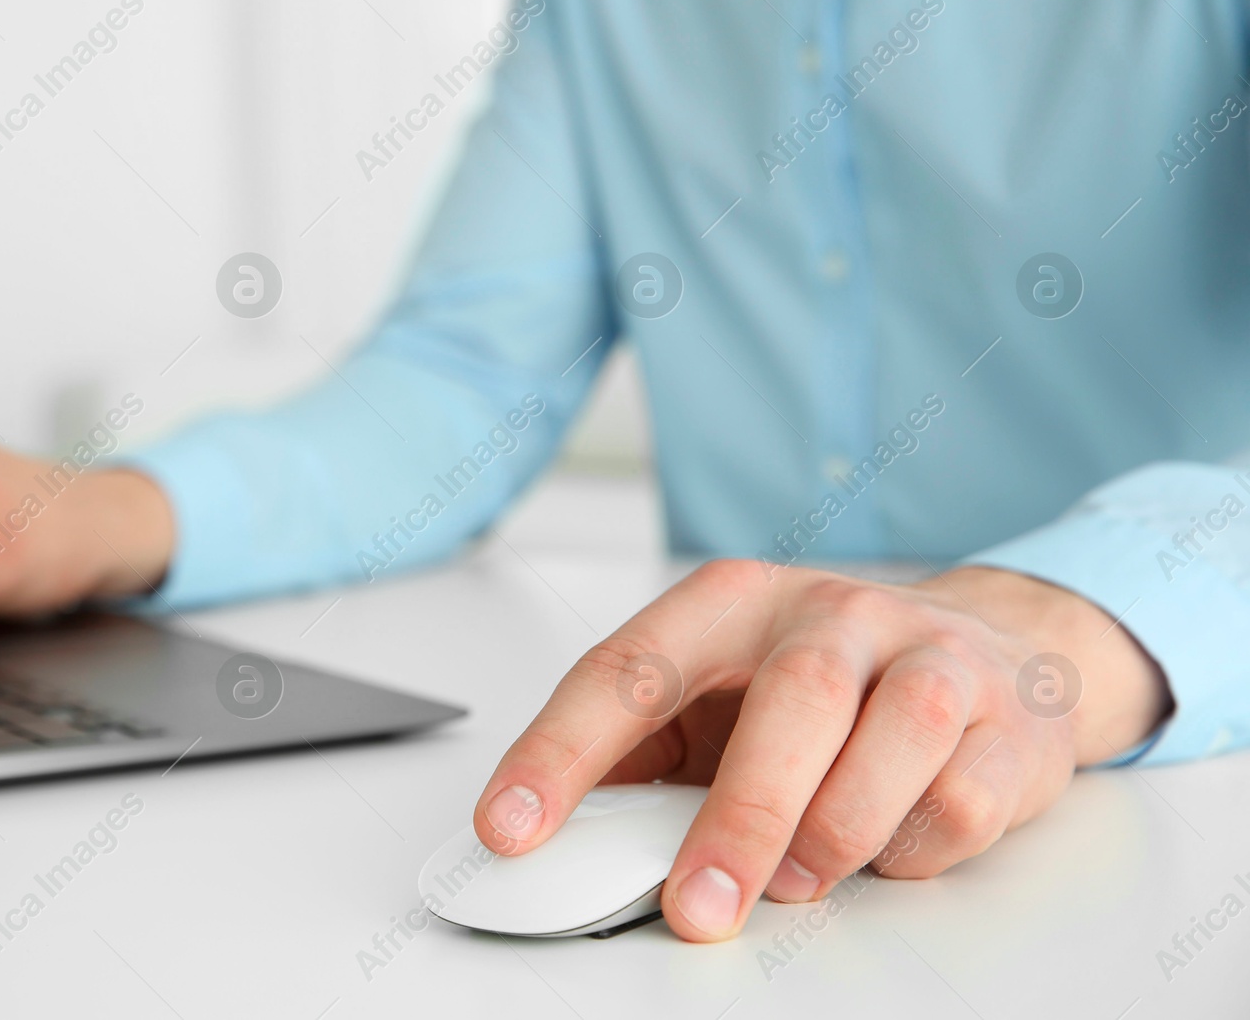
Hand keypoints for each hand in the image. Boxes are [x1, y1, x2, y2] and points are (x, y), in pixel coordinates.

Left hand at [473, 560, 1172, 941]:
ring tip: (794, 883)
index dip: (561, 752)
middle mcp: (828, 613)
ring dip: (835, 833)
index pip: (629, 669)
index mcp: (728, 603)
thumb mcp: (718, 696)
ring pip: (895, 736)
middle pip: (790, 700)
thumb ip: (651, 754)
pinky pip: (963, 797)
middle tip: (695, 909)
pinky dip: (914, 849)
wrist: (987, 651)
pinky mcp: (1002, 718)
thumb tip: (567, 838)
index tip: (511, 828)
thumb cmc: (824, 686)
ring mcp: (926, 655)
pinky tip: (885, 850)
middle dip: (739, 819)